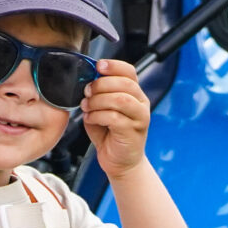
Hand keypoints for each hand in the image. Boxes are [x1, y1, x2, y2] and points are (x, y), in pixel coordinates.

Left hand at [83, 58, 151, 176]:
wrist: (119, 161)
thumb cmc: (109, 133)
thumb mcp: (101, 108)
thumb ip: (97, 94)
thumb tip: (87, 81)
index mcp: (134, 93)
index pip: (129, 72)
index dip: (114, 66)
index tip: (97, 66)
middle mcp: (141, 103)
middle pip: (125, 84)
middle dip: (101, 84)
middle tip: (87, 91)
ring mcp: (140, 118)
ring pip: (121, 100)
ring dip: (99, 100)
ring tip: (87, 107)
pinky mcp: (132, 132)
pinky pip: (114, 118)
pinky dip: (97, 116)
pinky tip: (90, 119)